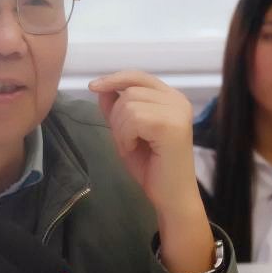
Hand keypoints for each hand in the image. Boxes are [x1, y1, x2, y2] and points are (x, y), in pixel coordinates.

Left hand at [89, 70, 213, 272]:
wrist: (170, 196)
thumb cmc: (151, 166)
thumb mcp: (127, 131)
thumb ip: (116, 108)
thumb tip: (101, 87)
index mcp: (171, 98)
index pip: (139, 76)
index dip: (115, 78)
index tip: (93, 86)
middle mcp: (178, 100)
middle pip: (129, 91)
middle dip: (117, 117)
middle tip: (127, 141)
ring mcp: (177, 111)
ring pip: (128, 104)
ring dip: (121, 129)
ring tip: (132, 146)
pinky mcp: (171, 125)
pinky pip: (133, 119)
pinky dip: (126, 137)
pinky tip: (135, 149)